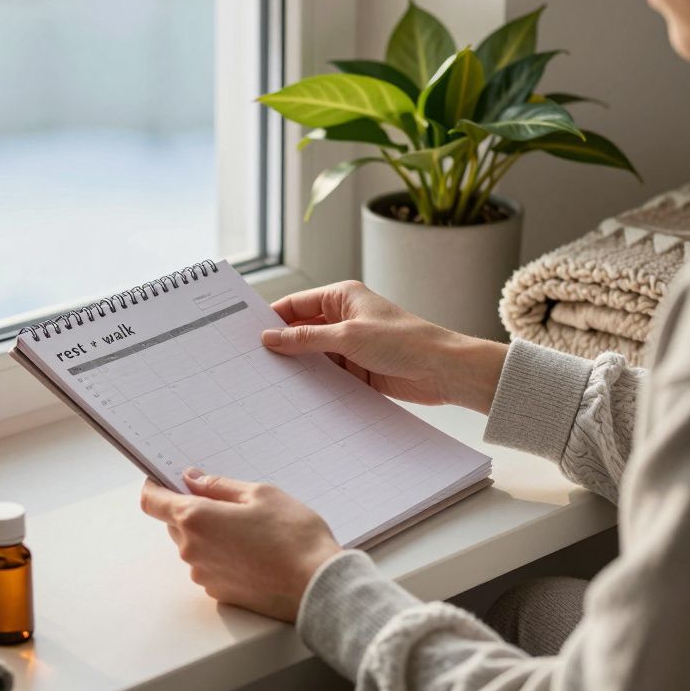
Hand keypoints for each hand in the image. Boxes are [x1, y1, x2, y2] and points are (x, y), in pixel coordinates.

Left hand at [140, 468, 341, 621]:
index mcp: (195, 519)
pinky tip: (253, 551)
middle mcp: (191, 550)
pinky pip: (208, 565)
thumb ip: (218, 485)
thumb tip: (191, 479)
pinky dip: (222, 554)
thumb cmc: (293, 536)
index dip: (155, 486)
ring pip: (193, 544)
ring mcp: (203, 574)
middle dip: (192, 508)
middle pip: (173, 522)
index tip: (165, 478)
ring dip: (209, 533)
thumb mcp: (260, 494)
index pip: (151, 501)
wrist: (315, 585)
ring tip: (249, 529)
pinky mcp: (218, 592)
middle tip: (228, 502)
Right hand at [263, 280, 508, 412]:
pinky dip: (314, 383)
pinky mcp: (357, 369)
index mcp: (342, 296)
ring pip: (313, 355)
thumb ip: (306, 338)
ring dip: (298, 367)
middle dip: (281, 345)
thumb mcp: (348, 336)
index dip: (272, 318)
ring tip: (268, 381)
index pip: (296, 304)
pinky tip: (295, 394)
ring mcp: (350, 345)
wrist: (442, 370)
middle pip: (302, 330)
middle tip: (252, 361)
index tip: (247, 334)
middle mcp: (344, 318)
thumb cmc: (403, 341)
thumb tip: (271, 338)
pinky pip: (327, 375)